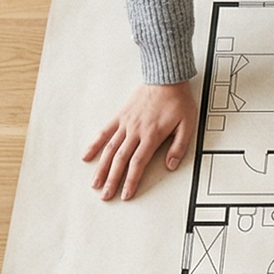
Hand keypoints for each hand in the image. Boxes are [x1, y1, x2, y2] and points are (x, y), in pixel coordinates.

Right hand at [81, 82, 196, 200]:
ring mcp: (126, 123)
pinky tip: (87, 156)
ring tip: (95, 183)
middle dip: (112, 181)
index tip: (125, 195)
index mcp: (152, 135)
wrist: (165, 78)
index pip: (138, 163)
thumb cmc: (177, 100)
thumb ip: (178, 146)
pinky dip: (95, 144)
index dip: (130, 181)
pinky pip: (104, 132)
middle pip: (120, 160)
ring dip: (102, 168)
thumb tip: (170, 165)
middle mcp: (136, 131)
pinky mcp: (120, 116)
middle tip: (106, 196)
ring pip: (110, 149)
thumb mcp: (187, 124)